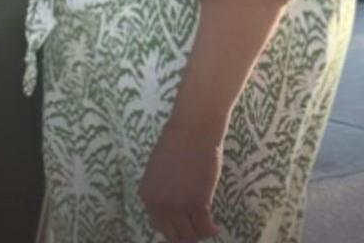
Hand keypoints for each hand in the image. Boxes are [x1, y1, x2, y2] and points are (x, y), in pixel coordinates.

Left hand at [138, 121, 222, 242]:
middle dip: (187, 235)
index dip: (174, 230)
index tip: (184, 228)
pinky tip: (215, 227)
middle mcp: (160, 205)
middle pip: (175, 235)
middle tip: (197, 230)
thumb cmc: (177, 143)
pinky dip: (211, 230)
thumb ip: (162, 191)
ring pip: (191, 235)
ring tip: (207, 227)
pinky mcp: (198, 203)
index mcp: (147, 195)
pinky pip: (205, 227)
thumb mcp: (159, 170)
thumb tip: (171, 210)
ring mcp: (178, 205)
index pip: (160, 226)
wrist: (192, 130)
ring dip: (200, 234)